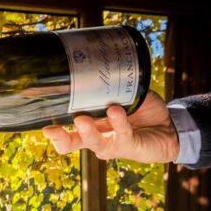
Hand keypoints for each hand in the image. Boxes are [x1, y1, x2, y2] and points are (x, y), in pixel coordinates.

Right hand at [42, 91, 179, 162]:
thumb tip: (94, 63)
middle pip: (73, 145)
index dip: (54, 135)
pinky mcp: (130, 146)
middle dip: (61, 138)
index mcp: (90, 128)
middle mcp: (98, 138)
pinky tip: (115, 110)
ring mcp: (113, 144)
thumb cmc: (140, 111)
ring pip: (95, 144)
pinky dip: (118, 122)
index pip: (66, 136)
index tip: (43, 126)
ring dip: (88, 133)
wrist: (167, 127)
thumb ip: (110, 86)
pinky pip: (122, 134)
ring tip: (82, 120)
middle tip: (52, 129)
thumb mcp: (122, 95)